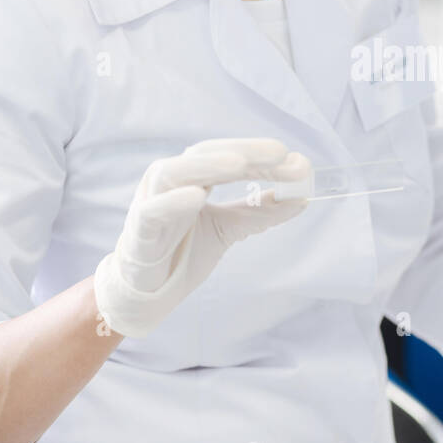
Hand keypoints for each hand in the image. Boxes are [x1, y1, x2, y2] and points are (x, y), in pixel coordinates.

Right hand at [94, 138, 309, 337]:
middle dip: (244, 152)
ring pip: (174, 172)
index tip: (297, 162)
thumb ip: (262, 211)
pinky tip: (196, 196)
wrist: (148, 291)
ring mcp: (150, 202)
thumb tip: (303, 197)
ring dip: (208, 166)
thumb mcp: (229, 228)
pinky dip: (172, 202)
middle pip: (205, 154)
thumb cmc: (183, 250)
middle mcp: (169, 181)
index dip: (262, 157)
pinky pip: (152, 211)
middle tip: (280, 153)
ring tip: (240, 164)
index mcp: (191, 176)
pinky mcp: (138, 230)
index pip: (229, 156)